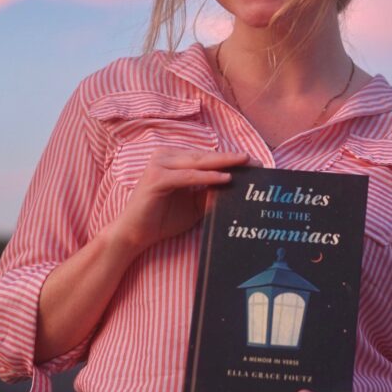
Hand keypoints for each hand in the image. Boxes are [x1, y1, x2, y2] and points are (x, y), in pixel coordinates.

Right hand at [110, 149, 252, 254]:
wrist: (135, 235)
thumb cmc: (161, 219)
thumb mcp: (193, 205)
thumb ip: (210, 193)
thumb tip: (236, 187)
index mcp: (173, 159)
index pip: (207, 157)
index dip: (230, 159)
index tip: (255, 163)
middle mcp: (165, 156)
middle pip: (205, 156)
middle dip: (232, 159)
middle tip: (256, 161)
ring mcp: (159, 165)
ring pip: (198, 163)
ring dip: (223, 163)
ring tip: (246, 164)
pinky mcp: (156, 178)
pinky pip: (187, 176)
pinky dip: (207, 177)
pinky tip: (225, 178)